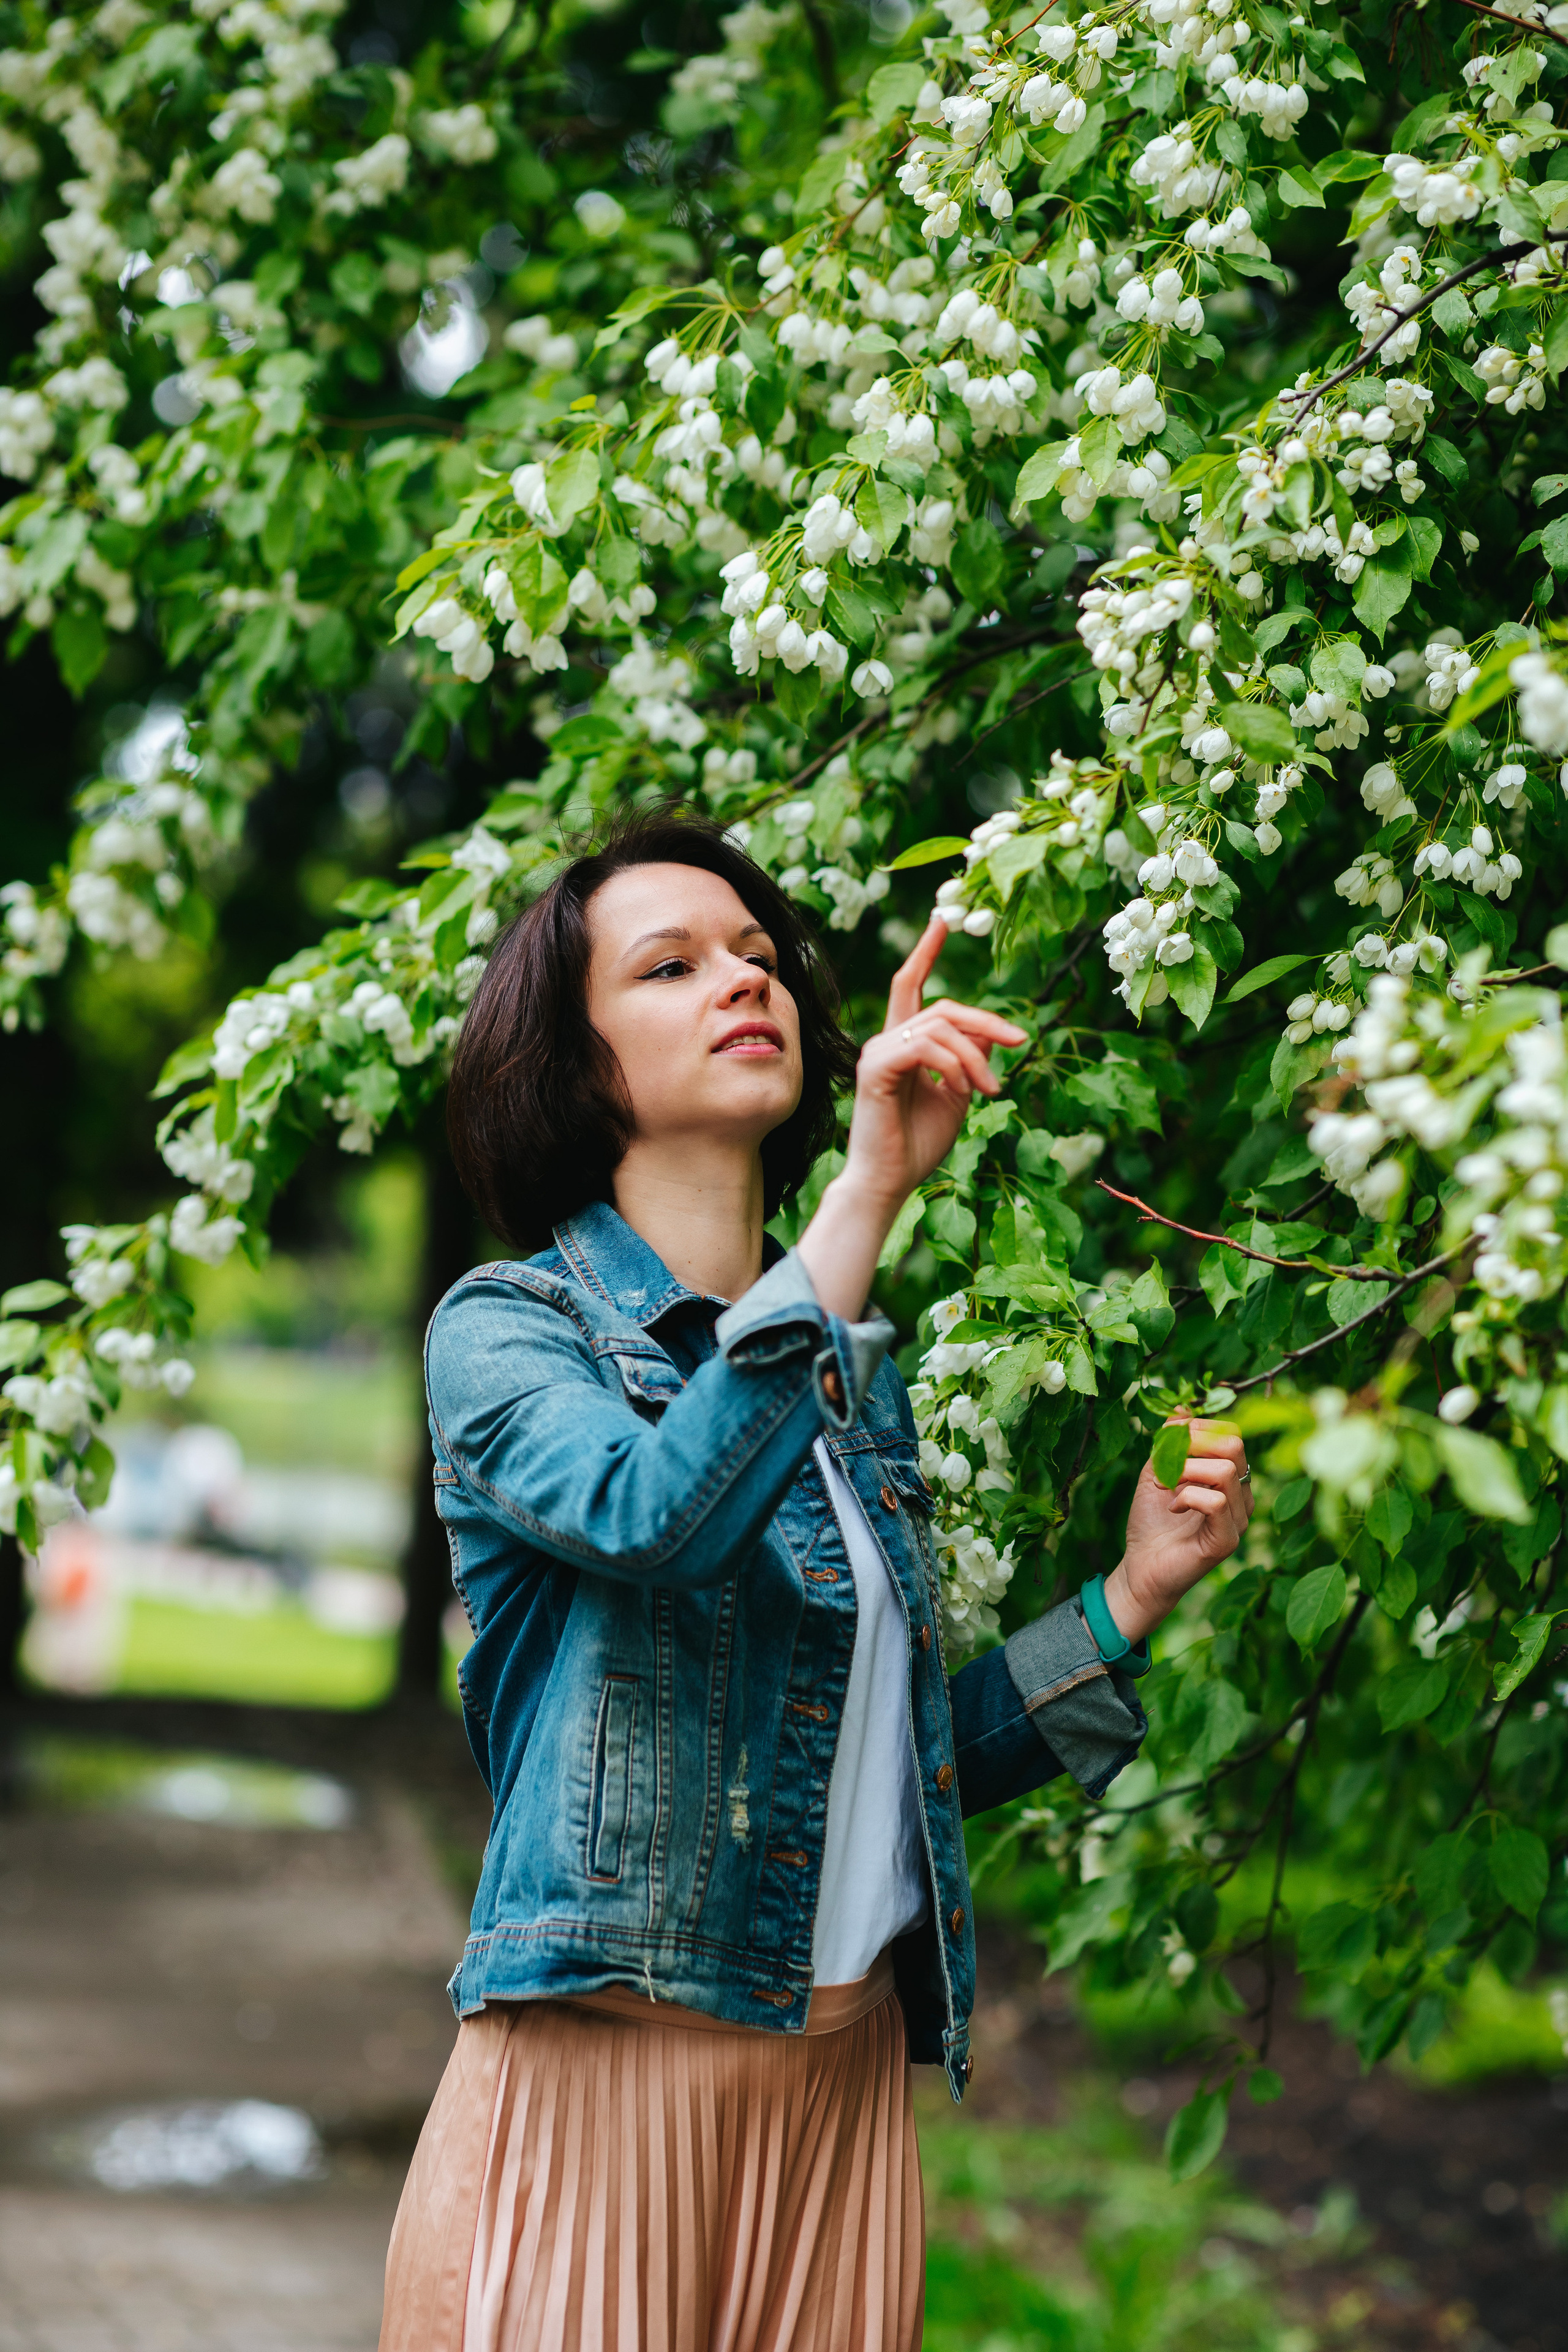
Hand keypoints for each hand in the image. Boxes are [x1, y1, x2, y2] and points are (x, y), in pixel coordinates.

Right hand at [843, 912, 1026, 1213]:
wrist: (890, 1182)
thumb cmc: (918, 1144)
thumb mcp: (958, 1095)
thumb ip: (972, 1059)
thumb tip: (991, 1031)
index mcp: (902, 1044)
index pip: (910, 985)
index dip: (926, 952)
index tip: (941, 921)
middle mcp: (886, 1041)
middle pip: (944, 1007)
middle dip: (987, 1021)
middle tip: (1020, 1042)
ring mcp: (877, 1053)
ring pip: (940, 1027)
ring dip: (975, 1057)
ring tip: (989, 1090)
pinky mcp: (875, 1069)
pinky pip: (925, 1048)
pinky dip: (954, 1067)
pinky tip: (962, 1091)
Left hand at [1102, 1416, 1253, 1643]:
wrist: (1141, 1568)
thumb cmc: (1151, 1522)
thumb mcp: (1155, 1472)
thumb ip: (1170, 1442)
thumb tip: (1181, 1409)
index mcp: (1229, 1478)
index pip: (1230, 1434)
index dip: (1197, 1428)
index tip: (1168, 1444)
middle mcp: (1242, 1496)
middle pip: (1234, 1445)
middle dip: (1192, 1444)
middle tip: (1167, 1463)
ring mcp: (1239, 1519)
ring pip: (1224, 1471)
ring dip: (1184, 1471)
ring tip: (1166, 1488)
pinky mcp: (1227, 1540)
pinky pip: (1216, 1502)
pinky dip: (1187, 1497)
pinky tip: (1172, 1507)